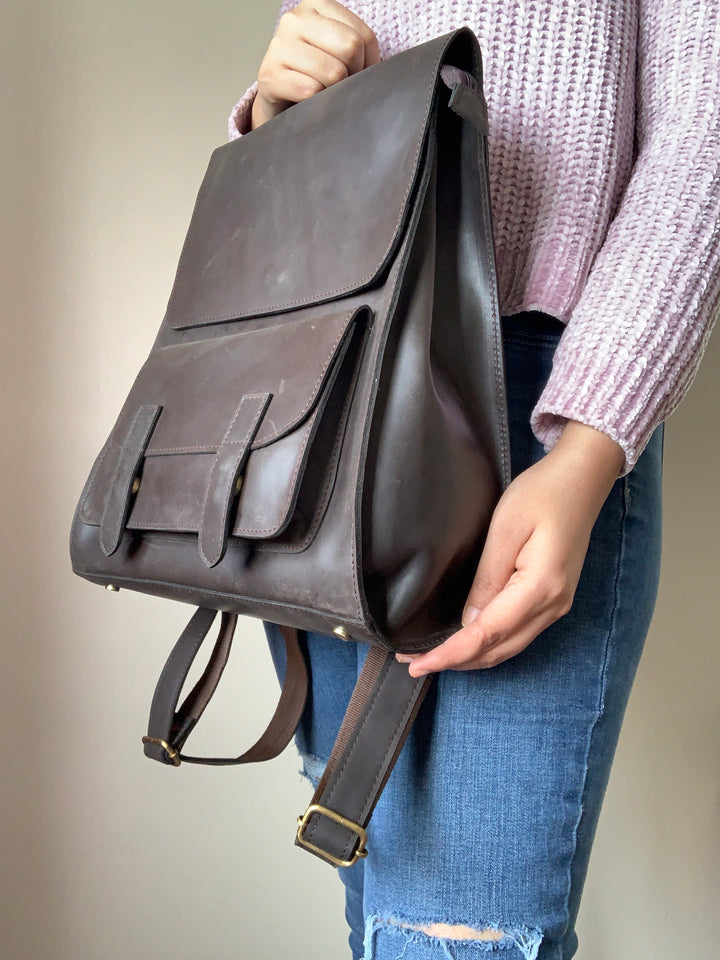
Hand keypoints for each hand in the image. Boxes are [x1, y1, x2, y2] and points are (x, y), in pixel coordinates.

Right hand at [251, 0, 380, 129]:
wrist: (278, 94)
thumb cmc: (314, 72)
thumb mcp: (336, 48)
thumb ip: (357, 45)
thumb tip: (378, 69)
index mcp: (317, 5)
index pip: (364, 36)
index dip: (368, 63)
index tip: (356, 73)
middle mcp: (295, 19)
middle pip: (351, 48)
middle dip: (353, 74)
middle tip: (342, 84)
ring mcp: (279, 45)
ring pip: (333, 72)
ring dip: (335, 91)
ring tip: (324, 91)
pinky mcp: (269, 74)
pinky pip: (311, 91)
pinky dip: (316, 102)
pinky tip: (308, 100)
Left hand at [397, 421, 625, 675]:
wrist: (582, 479)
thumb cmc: (543, 494)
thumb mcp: (506, 529)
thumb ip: (487, 578)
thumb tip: (468, 621)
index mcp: (541, 587)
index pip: (487, 635)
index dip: (449, 653)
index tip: (417, 662)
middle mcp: (553, 606)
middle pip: (498, 650)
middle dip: (454, 662)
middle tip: (412, 661)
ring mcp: (557, 605)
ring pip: (508, 648)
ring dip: (470, 657)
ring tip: (430, 656)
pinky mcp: (553, 599)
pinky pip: (517, 634)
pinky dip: (488, 645)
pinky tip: (466, 642)